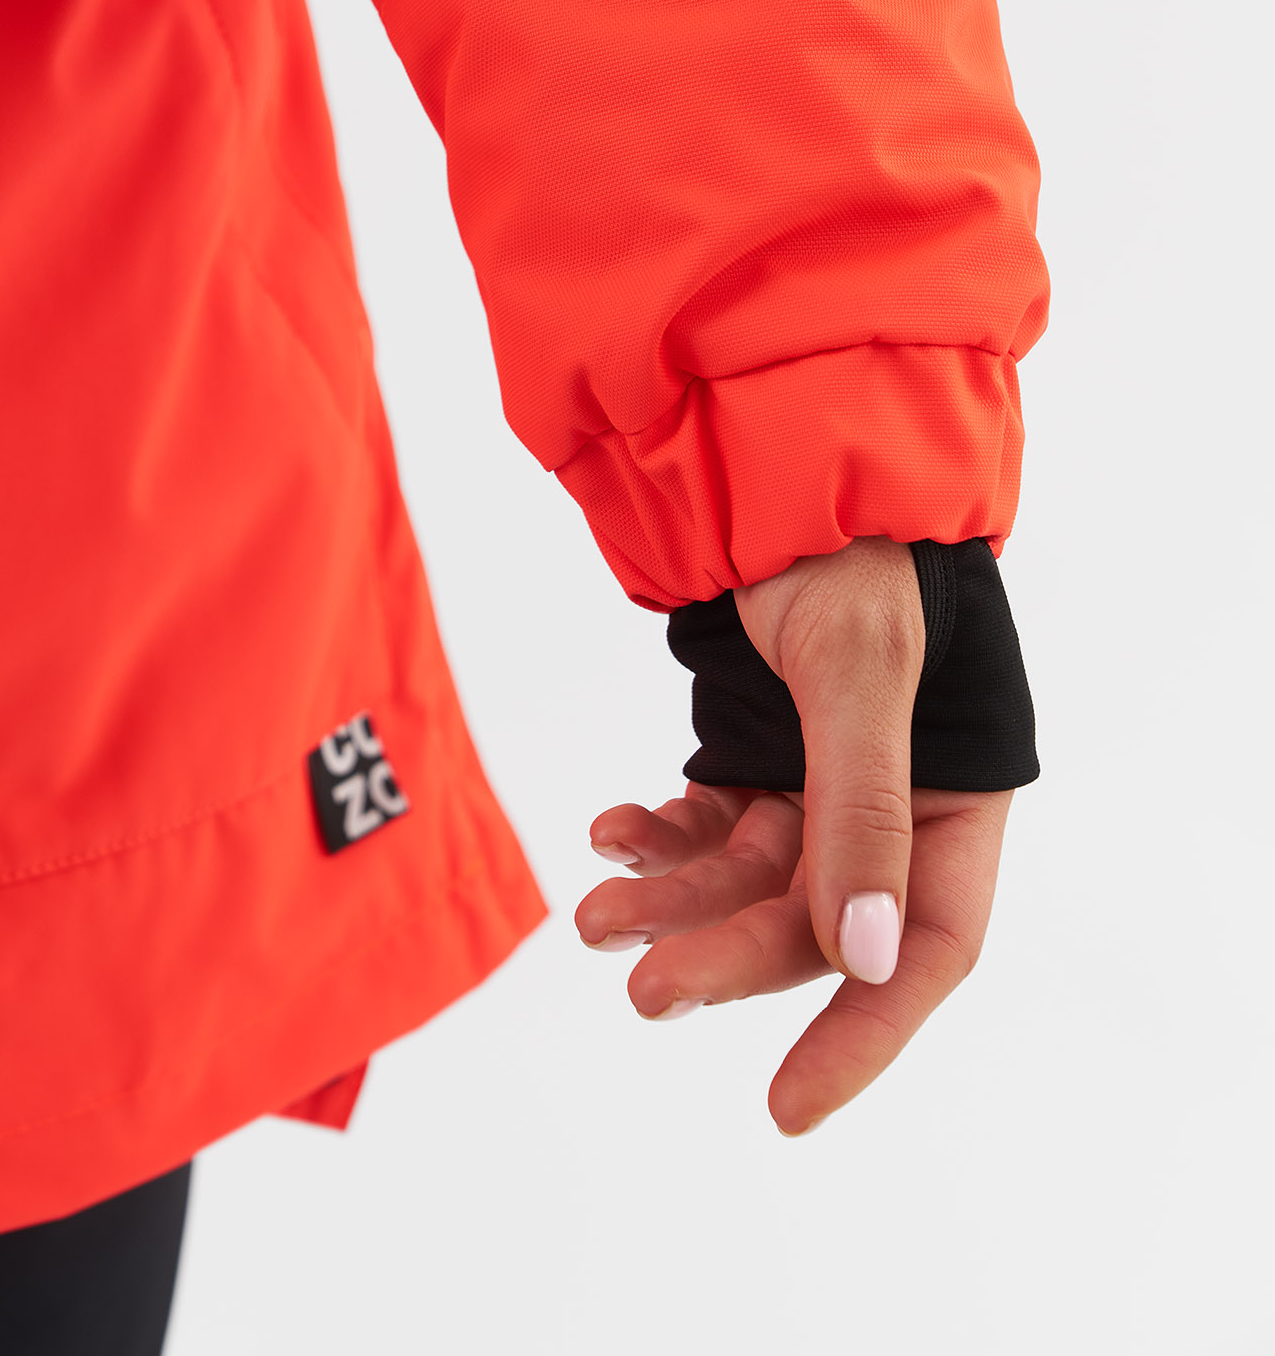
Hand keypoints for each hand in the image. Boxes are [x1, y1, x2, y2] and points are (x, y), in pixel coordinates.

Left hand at [574, 538, 1011, 1132]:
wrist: (774, 447)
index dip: (863, 1033)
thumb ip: (861, 809)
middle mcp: (897, 803)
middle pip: (815, 923)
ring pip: (748, 880)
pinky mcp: (759, 749)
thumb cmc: (847, 544)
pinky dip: (659, 835)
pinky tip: (609, 828)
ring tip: (594, 910)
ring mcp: (822, 778)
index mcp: (958, 794)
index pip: (926, 951)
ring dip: (674, 896)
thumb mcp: (858, 666)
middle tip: (639, 981)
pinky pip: (710, 823)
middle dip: (725, 953)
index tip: (787, 1106)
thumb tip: (866, 959)